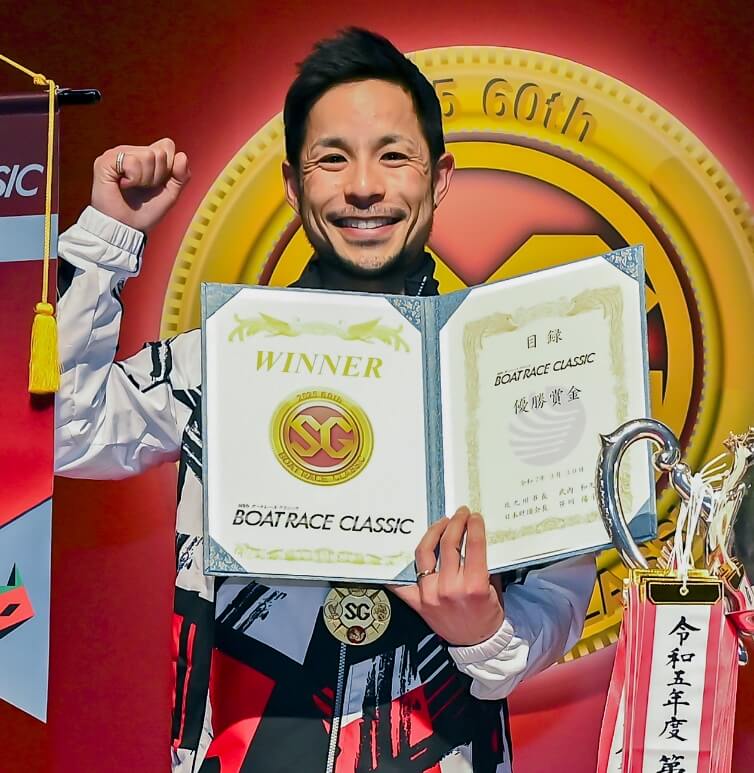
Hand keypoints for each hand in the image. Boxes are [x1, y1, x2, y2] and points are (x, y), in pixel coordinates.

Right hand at [91, 138, 189, 232]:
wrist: (127, 228)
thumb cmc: (145, 213)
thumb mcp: (171, 194)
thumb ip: (181, 176)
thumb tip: (182, 155)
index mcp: (145, 156)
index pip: (167, 145)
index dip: (169, 168)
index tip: (157, 184)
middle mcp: (131, 151)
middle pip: (160, 152)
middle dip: (157, 176)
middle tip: (143, 188)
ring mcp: (117, 155)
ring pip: (148, 155)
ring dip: (145, 179)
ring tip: (133, 188)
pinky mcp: (105, 161)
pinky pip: (132, 161)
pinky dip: (133, 179)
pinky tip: (123, 186)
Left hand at [390, 506, 503, 645]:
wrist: (477, 645)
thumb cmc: (488, 615)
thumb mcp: (493, 588)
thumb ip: (484, 564)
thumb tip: (476, 536)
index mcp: (474, 585)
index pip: (474, 545)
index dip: (474, 525)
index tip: (474, 516)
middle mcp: (450, 588)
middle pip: (449, 543)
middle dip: (456, 523)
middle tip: (460, 513)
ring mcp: (430, 594)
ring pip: (425, 553)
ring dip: (433, 532)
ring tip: (441, 523)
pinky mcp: (418, 602)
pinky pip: (402, 583)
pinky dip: (399, 570)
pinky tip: (398, 553)